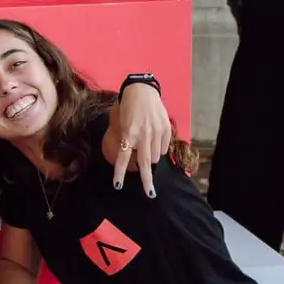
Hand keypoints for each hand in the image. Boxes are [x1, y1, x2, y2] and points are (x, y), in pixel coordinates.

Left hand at [105, 80, 172, 196]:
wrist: (142, 90)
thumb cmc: (128, 106)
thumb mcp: (121, 123)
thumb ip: (126, 140)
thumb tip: (132, 157)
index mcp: (129, 133)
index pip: (123, 158)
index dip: (120, 173)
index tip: (118, 186)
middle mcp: (143, 135)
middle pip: (145, 163)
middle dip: (147, 181)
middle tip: (150, 193)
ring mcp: (156, 132)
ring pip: (155, 156)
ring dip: (150, 157)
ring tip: (146, 146)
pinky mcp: (165, 129)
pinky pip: (163, 148)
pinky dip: (158, 149)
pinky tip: (154, 139)